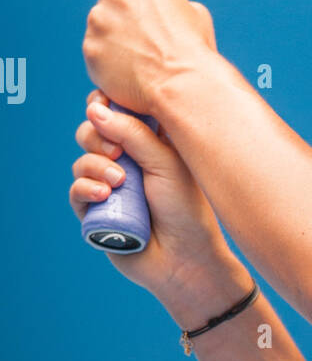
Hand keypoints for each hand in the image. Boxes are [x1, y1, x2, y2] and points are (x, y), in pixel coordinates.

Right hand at [70, 89, 246, 311]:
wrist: (185, 259)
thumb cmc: (186, 209)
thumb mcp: (167, 162)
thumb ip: (133, 132)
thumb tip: (95, 109)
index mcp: (149, 142)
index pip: (117, 111)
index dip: (105, 103)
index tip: (103, 101)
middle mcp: (127, 161)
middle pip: (92, 131)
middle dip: (96, 135)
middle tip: (117, 151)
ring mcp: (110, 186)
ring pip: (82, 160)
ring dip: (95, 165)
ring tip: (119, 182)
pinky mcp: (96, 211)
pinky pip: (76, 190)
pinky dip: (85, 188)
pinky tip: (103, 195)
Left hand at [83, 0, 216, 112]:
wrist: (181, 86)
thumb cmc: (191, 51)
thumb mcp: (194, 12)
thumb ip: (168, 0)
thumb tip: (163, 7)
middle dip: (124, 10)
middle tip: (145, 31)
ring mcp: (99, 21)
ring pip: (102, 23)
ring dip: (115, 35)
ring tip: (141, 55)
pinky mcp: (90, 49)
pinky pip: (97, 49)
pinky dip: (108, 58)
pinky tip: (131, 68)